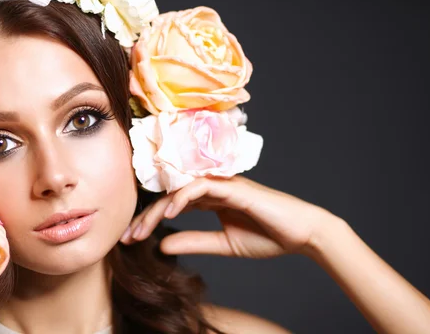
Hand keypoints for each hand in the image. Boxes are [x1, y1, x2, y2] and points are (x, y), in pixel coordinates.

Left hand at [121, 176, 336, 257]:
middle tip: (127, 236)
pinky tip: (169, 213)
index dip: (150, 220)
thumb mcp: (223, 244)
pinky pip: (200, 185)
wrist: (302, 234)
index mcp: (210, 198)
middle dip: (145, 216)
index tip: (132, 239)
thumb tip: (162, 245)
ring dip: (157, 209)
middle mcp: (212, 186)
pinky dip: (182, 197)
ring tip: (140, 230)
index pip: (171, 203)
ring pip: (179, 189)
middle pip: (169, 194)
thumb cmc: (268, 236)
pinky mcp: (233, 186)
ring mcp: (222, 184)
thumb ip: (194, 242)